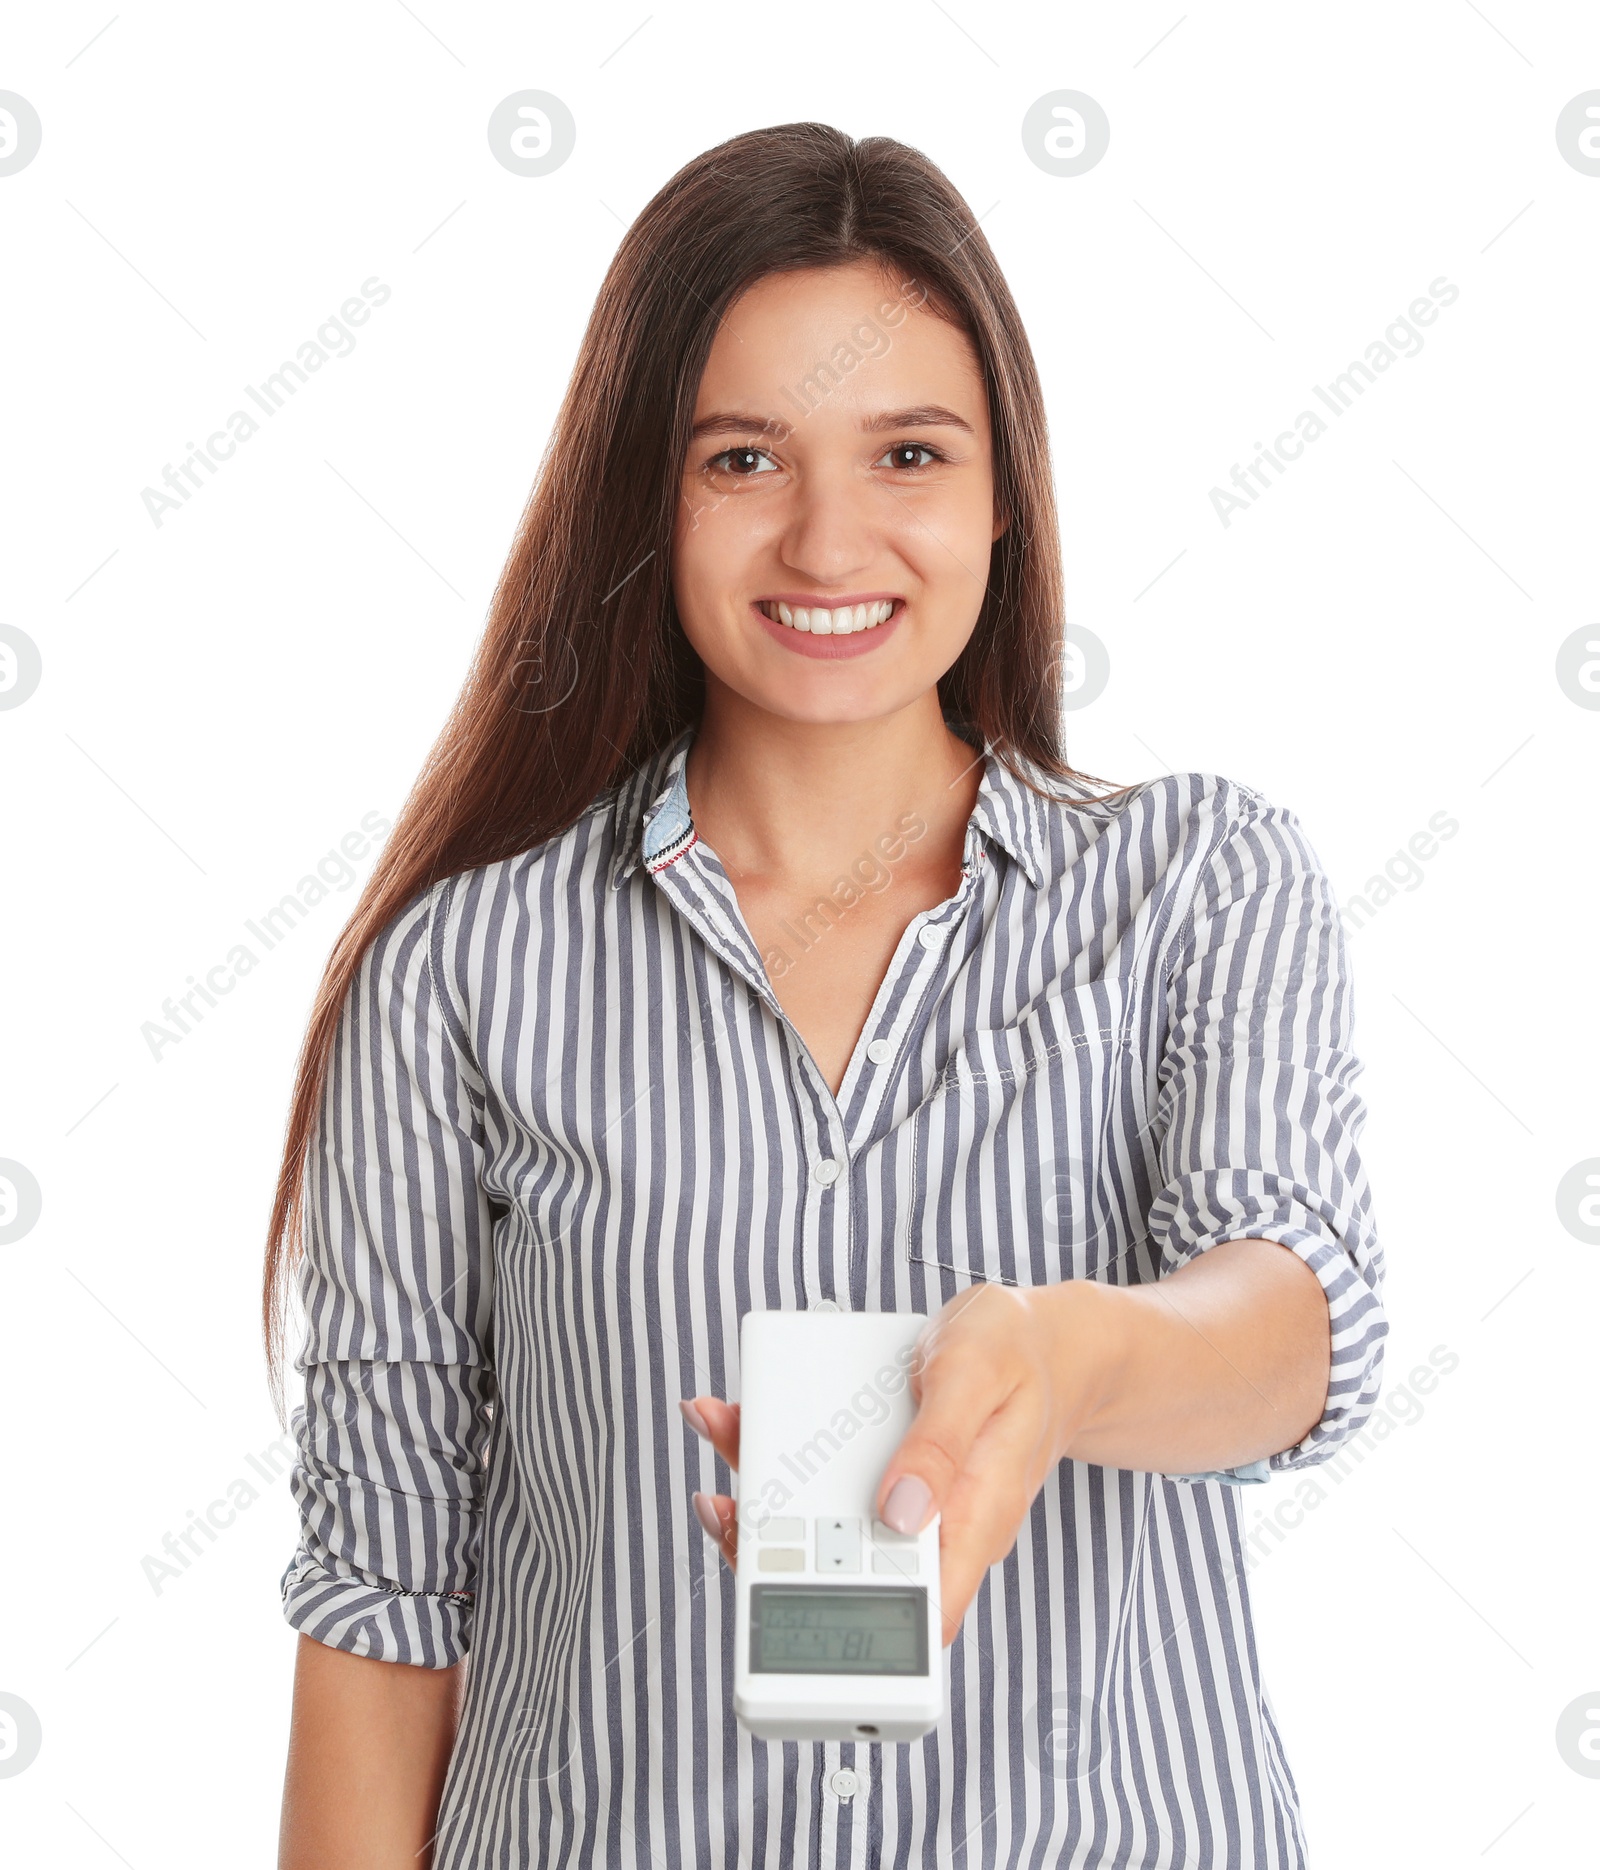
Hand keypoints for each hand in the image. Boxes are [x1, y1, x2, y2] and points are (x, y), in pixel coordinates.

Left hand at [679, 1281, 1106, 1646]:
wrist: (1049, 1342)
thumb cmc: (1019, 1354)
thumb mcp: (976, 1376)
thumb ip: (940, 1445)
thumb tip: (898, 1514)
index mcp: (972, 1521)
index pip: (916, 1618)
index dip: (848, 1629)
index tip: (781, 1600)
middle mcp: (937, 1527)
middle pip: (847, 1576)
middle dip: (774, 1548)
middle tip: (724, 1501)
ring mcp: (911, 1506)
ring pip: (826, 1530)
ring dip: (766, 1495)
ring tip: (722, 1432)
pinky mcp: (893, 1479)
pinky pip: (831, 1488)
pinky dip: (784, 1462)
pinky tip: (747, 1421)